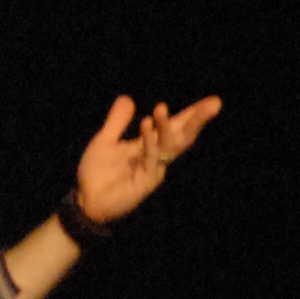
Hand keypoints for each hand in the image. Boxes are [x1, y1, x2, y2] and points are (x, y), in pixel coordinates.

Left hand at [74, 93, 223, 224]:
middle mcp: (156, 156)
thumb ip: (117, 122)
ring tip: (161, 107)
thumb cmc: (97, 173)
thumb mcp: (104, 141)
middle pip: (182, 136)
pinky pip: (151, 158)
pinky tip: (146, 124)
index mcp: (150, 144)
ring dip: (166, 126)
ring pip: (169, 146)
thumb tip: (127, 98)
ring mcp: (153, 169)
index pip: (176, 126)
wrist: (84, 201)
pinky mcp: (146, 182)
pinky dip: (149, 141)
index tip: (213, 100)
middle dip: (197, 120)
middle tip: (215, 103)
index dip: (193, 114)